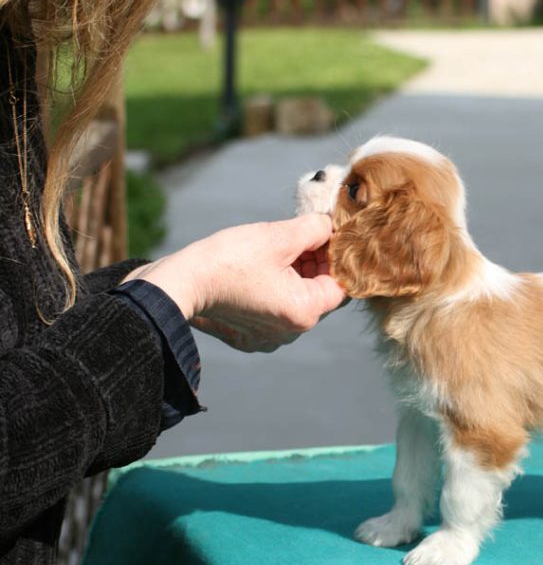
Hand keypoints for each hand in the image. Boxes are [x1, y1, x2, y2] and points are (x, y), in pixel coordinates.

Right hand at [123, 216, 347, 352]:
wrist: (178, 283)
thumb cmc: (227, 259)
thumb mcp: (278, 235)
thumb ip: (314, 229)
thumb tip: (330, 226)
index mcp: (304, 312)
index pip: (342, 285)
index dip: (337, 257)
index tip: (326, 235)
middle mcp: (292, 332)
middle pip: (319, 294)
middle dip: (316, 264)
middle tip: (304, 236)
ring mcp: (271, 338)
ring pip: (298, 301)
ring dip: (296, 275)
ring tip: (281, 249)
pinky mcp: (251, 337)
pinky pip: (276, 312)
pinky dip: (276, 290)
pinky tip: (263, 269)